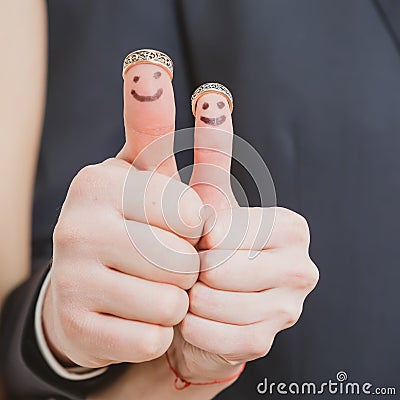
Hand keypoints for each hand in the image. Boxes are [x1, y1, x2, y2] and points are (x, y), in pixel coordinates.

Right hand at [42, 62, 203, 367]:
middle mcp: (77, 226)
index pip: (189, 213)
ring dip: (173, 300)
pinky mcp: (76, 327)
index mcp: (100, 183)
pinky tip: (136, 316)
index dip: (196, 228)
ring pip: (169, 303)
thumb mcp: (142, 173)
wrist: (87, 285)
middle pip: (181, 261)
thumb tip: (163, 70)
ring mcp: (71, 279)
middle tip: (166, 262)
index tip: (183, 228)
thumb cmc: (130, 224)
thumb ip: (152, 124)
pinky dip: (156, 331)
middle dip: (187, 267)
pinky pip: (151, 338)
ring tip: (152, 288)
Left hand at [167, 90, 319, 382]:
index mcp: (289, 227)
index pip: (220, 232)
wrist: (198, 304)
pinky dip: (194, 329)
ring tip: (191, 291)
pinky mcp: (267, 341)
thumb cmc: (198, 246)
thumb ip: (210, 152)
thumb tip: (212, 95)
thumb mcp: (201, 199)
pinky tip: (194, 318)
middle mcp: (300, 266)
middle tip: (190, 269)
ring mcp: (288, 308)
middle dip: (190, 271)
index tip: (194, 241)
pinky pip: (215, 336)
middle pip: (219, 270)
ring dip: (188, 300)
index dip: (192, 237)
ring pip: (214, 304)